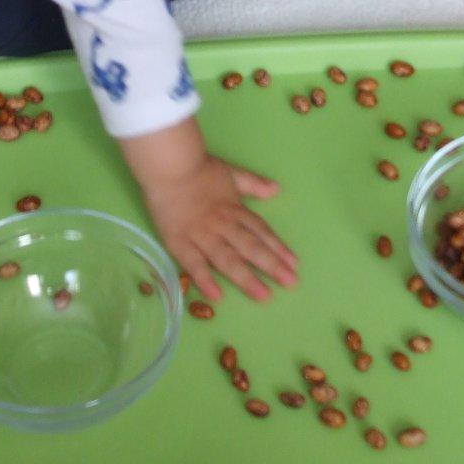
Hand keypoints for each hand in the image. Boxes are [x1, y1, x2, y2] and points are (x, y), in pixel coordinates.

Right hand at [118, 116, 298, 301]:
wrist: (169, 167)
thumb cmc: (198, 169)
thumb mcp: (231, 172)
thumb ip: (253, 183)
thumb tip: (276, 190)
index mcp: (234, 210)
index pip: (261, 231)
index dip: (278, 247)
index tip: (294, 263)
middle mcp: (223, 225)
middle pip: (250, 248)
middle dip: (272, 266)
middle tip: (291, 283)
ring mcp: (202, 236)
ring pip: (228, 259)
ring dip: (247, 278)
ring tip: (264, 296)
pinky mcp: (179, 243)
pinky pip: (194, 264)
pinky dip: (205, 280)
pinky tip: (217, 297)